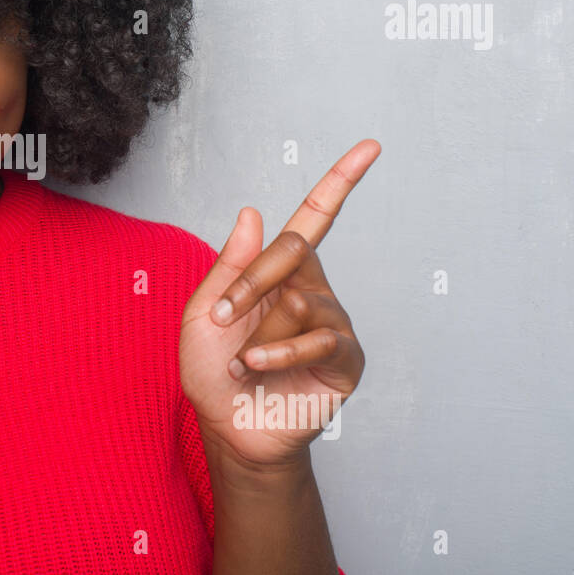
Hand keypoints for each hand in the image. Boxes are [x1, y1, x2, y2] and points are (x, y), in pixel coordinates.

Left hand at [180, 139, 379, 471]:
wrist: (228, 429)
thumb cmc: (212, 372)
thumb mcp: (203, 313)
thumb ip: (228, 266)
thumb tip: (251, 211)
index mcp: (281, 272)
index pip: (316, 218)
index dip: (341, 181)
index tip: (371, 145)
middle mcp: (314, 290)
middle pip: (294, 251)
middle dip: (248, 284)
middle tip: (223, 320)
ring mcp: (334, 324)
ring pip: (300, 299)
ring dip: (258, 331)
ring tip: (242, 362)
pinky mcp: (346, 361)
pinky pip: (318, 338)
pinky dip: (278, 352)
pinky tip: (257, 368)